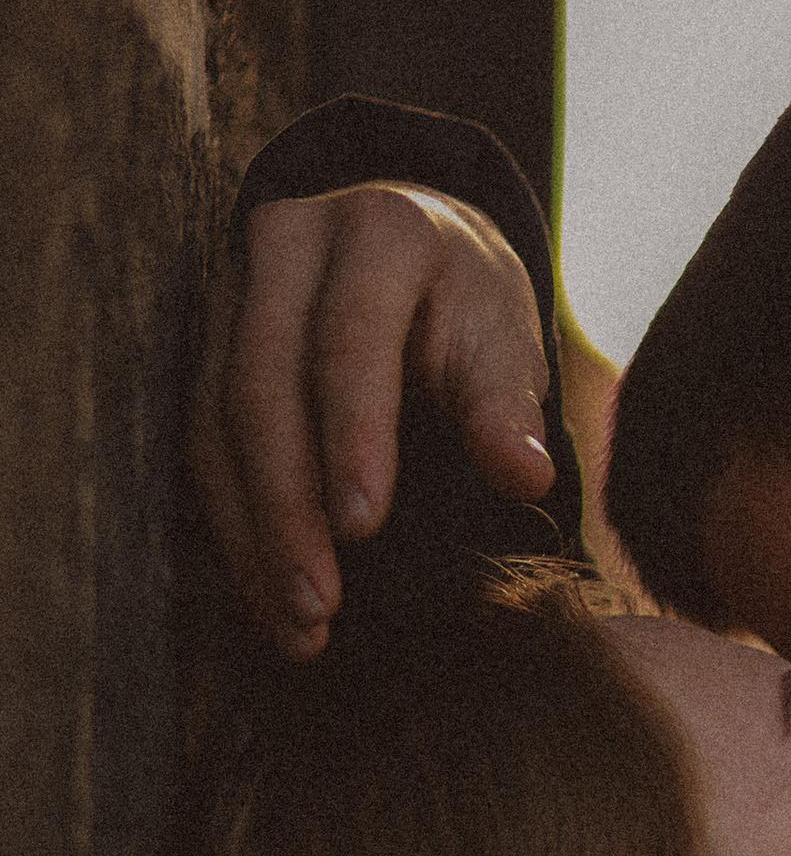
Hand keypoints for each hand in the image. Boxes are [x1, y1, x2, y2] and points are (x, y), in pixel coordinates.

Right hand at [191, 181, 556, 652]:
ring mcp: (230, 288)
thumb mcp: (503, 339)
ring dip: (250, 530)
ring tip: (296, 620)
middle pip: (263, 386)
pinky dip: (231, 521)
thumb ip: (507, 405)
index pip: (350, 341)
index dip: (351, 437)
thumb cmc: (465, 304)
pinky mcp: (202, 337)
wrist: (407, 242)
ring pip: (214, 419)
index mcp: (380, 234)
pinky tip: (264, 590)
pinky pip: (197, 437)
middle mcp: (287, 245)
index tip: (362, 527)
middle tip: (318, 603)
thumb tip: (529, 478)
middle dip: (288, 506)